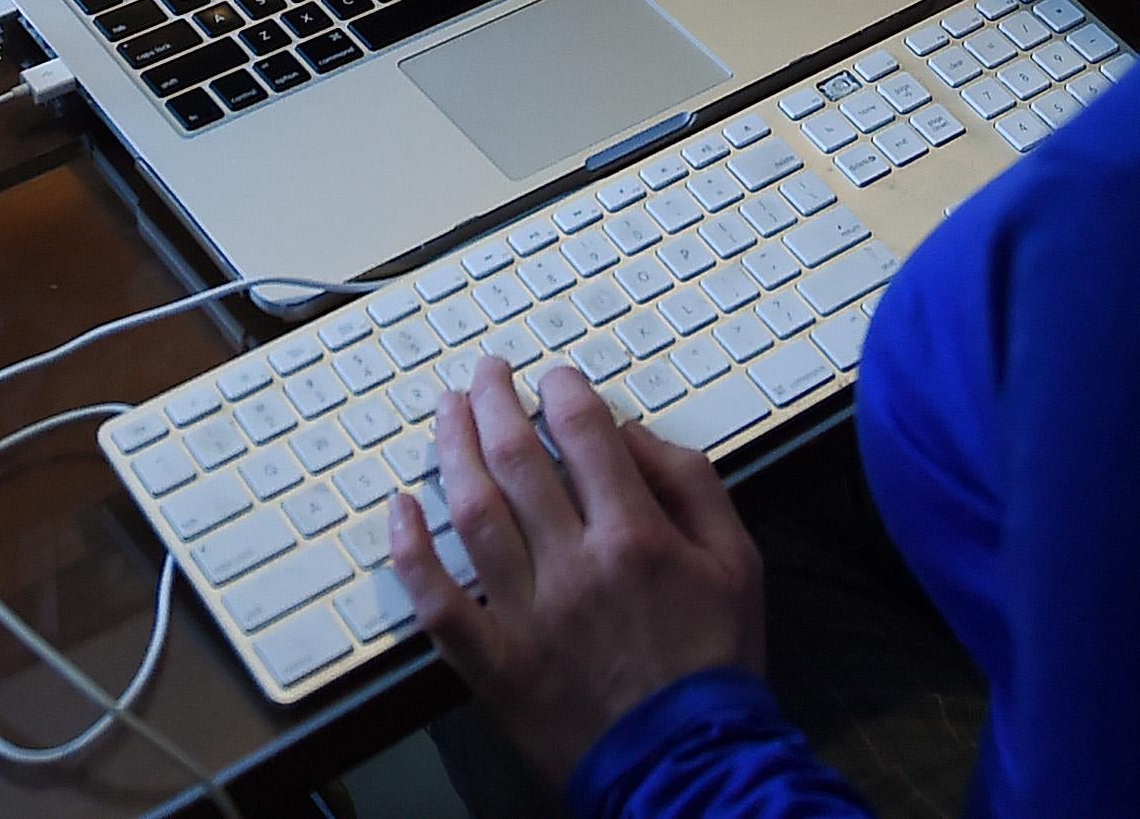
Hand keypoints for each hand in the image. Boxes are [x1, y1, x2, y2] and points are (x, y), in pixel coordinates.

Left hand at [389, 357, 766, 783]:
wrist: (688, 765)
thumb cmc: (715, 665)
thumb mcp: (739, 561)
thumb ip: (691, 485)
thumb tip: (633, 435)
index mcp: (635, 536)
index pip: (583, 434)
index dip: (563, 391)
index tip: (553, 379)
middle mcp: (574, 567)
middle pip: (516, 459)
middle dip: (495, 401)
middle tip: (485, 374)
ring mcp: (527, 616)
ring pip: (472, 513)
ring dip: (453, 450)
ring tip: (447, 411)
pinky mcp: (494, 664)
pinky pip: (437, 601)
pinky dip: (410, 552)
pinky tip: (400, 507)